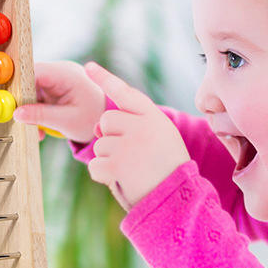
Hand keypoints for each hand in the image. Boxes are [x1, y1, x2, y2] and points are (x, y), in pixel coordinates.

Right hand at [13, 61, 105, 142]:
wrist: (109, 122)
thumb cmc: (93, 119)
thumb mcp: (67, 121)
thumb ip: (41, 116)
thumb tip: (16, 113)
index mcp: (66, 74)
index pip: (34, 71)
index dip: (18, 86)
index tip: (9, 104)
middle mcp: (59, 72)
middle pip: (29, 80)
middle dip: (23, 102)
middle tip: (20, 122)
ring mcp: (56, 79)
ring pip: (31, 91)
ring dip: (29, 111)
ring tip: (37, 132)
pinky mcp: (54, 88)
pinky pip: (37, 97)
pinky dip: (36, 113)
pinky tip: (41, 131)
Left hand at [85, 62, 189, 209]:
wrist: (180, 200)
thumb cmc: (168, 171)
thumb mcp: (159, 140)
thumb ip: (133, 127)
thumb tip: (98, 127)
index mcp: (154, 117)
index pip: (126, 93)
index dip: (106, 79)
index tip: (88, 67)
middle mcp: (142, 126)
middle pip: (106, 120)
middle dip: (111, 137)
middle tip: (131, 156)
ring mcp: (129, 144)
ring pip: (99, 144)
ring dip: (109, 160)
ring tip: (132, 171)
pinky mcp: (117, 164)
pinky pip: (94, 165)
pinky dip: (102, 176)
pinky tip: (121, 180)